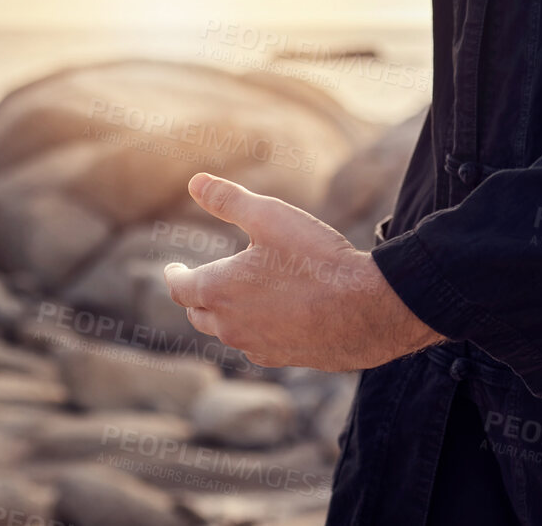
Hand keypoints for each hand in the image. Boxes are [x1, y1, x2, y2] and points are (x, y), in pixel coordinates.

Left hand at [162, 172, 444, 371]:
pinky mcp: (286, 360)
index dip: (174, 277)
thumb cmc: (317, 259)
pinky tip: (270, 320)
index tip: (173, 269)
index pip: (180, 289)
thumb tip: (194, 181)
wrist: (368, 309)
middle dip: (196, 298)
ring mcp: (258, 347)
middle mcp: (231, 326)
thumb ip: (229, 200)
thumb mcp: (270, 216)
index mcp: (219, 290)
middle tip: (198, 284)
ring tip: (234, 300)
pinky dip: (254, 331)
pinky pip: (257, 347)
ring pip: (228, 333)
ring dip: (225, 316)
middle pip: (199, 314)